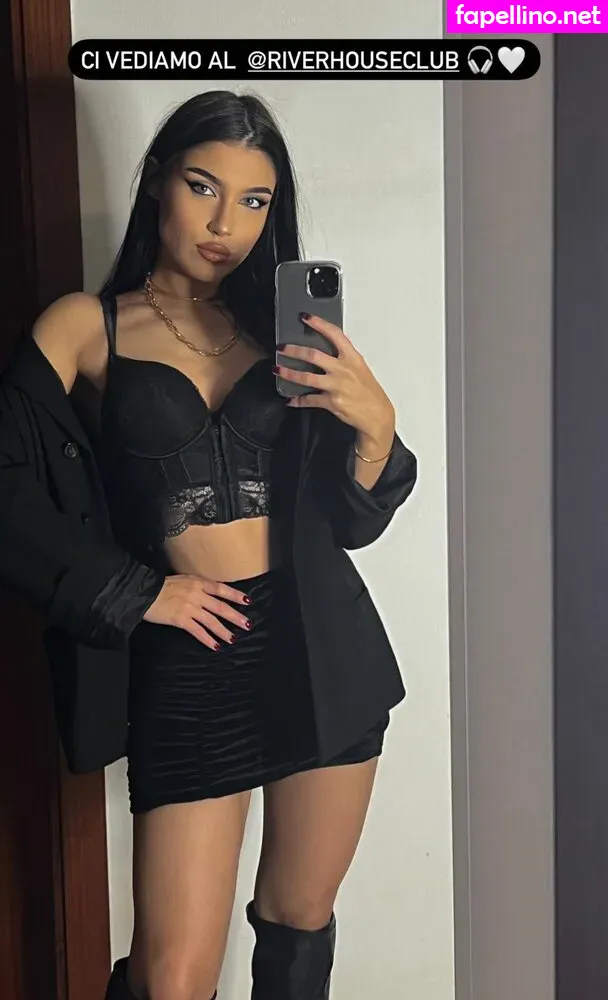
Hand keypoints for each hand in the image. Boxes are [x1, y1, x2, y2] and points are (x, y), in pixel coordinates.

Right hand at [143, 575, 252, 648]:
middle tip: (247, 624)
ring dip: (224, 631)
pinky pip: (198, 631)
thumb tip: (209, 594)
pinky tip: (215, 646)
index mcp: (197, 583)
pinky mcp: (181, 619)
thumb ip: (197, 586)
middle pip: (220, 607)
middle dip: (235, 616)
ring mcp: (189, 607)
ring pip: (212, 621)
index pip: (221, 589)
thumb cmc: (161, 586)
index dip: (235, 595)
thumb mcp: (182, 580)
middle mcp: (196, 594)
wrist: (143, 593)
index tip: (247, 601)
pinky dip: (208, 639)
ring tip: (233, 638)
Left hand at [275, 313, 394, 440]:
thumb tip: (325, 353)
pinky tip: (290, 400)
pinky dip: (298, 400)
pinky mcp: (331, 402)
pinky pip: (309, 400)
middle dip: (294, 350)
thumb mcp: (360, 369)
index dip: (319, 324)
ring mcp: (336, 386)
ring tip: (277, 370)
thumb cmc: (369, 392)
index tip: (306, 317)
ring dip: (289, 373)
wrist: (377, 414)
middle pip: (313, 355)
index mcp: (352, 358)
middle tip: (281, 348)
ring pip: (306, 377)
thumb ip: (344, 359)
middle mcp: (343, 369)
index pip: (335, 335)